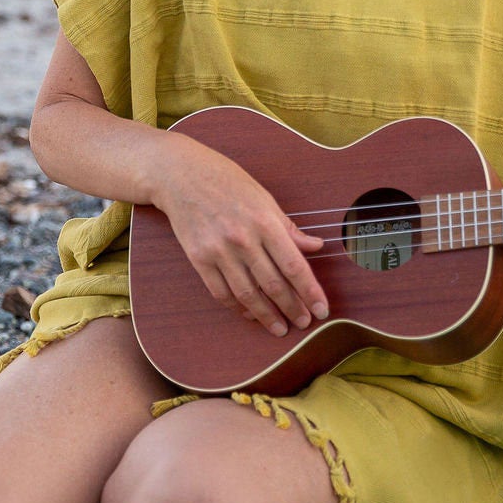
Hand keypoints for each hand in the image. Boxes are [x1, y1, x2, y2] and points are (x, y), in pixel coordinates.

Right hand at [149, 134, 329, 336]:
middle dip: (293, 308)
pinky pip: (221, 292)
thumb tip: (315, 247)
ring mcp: (218, 250)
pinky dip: (237, 308)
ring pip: (248, 295)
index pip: (294, 265)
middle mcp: (243, 239)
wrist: (180, 174)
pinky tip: (250, 313)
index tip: (322, 310)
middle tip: (304, 323)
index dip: (310, 292)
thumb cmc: (226, 181)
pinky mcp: (198, 258)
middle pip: (273, 285)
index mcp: (264, 221)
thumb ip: (289, 227)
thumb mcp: (264, 198)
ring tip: (280, 327)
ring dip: (266, 316)